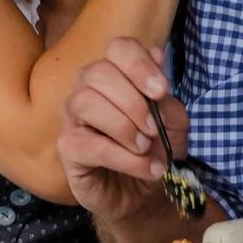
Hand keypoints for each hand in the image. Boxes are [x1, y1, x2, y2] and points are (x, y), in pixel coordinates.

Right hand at [58, 37, 189, 229]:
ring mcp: (73, 118)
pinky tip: (145, 168)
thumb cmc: (155, 151)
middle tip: (153, 130)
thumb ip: (167, 100)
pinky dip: (124, 158)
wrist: (146, 195)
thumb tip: (156, 69)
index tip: (161, 91)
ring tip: (144, 148)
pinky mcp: (67, 148)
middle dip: (133, 101)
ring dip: (124, 127)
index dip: (139, 65)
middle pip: (99, 72)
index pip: (118, 48)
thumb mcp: (174, 125)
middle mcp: (88, 89)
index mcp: (116, 75)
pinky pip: (90, 144)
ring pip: (86, 102)